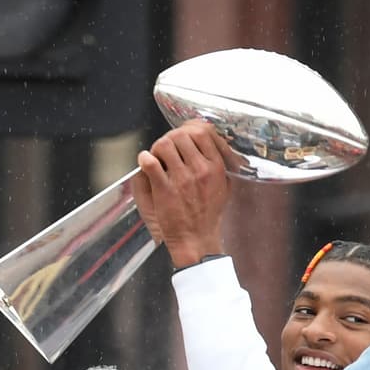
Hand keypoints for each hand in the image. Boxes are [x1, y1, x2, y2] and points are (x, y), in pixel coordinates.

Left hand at [134, 119, 238, 268]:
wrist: (197, 240)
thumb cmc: (208, 215)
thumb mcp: (224, 186)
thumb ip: (219, 163)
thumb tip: (210, 141)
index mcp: (216, 168)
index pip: (202, 132)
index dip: (188, 129)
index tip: (181, 135)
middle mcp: (201, 171)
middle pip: (181, 135)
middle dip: (170, 138)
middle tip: (165, 150)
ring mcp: (182, 180)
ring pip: (165, 144)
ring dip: (157, 148)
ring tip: (157, 158)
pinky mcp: (165, 190)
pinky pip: (151, 163)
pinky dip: (145, 159)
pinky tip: (145, 162)